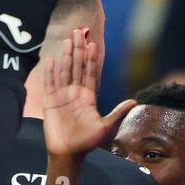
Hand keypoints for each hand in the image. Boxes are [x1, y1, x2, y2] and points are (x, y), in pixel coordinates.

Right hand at [43, 29, 134, 156]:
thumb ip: (117, 113)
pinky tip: (50, 60)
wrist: (68, 153)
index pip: (90, 72)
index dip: (91, 58)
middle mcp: (76, 93)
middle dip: (78, 49)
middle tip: (79, 31)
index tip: (93, 43)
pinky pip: (50, 84)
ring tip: (67, 40)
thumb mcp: (105, 127)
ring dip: (66, 56)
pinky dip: (50, 73)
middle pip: (77, 66)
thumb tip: (134, 101)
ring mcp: (63, 96)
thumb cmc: (86, 142)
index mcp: (89, 97)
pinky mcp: (50, 102)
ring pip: (65, 71)